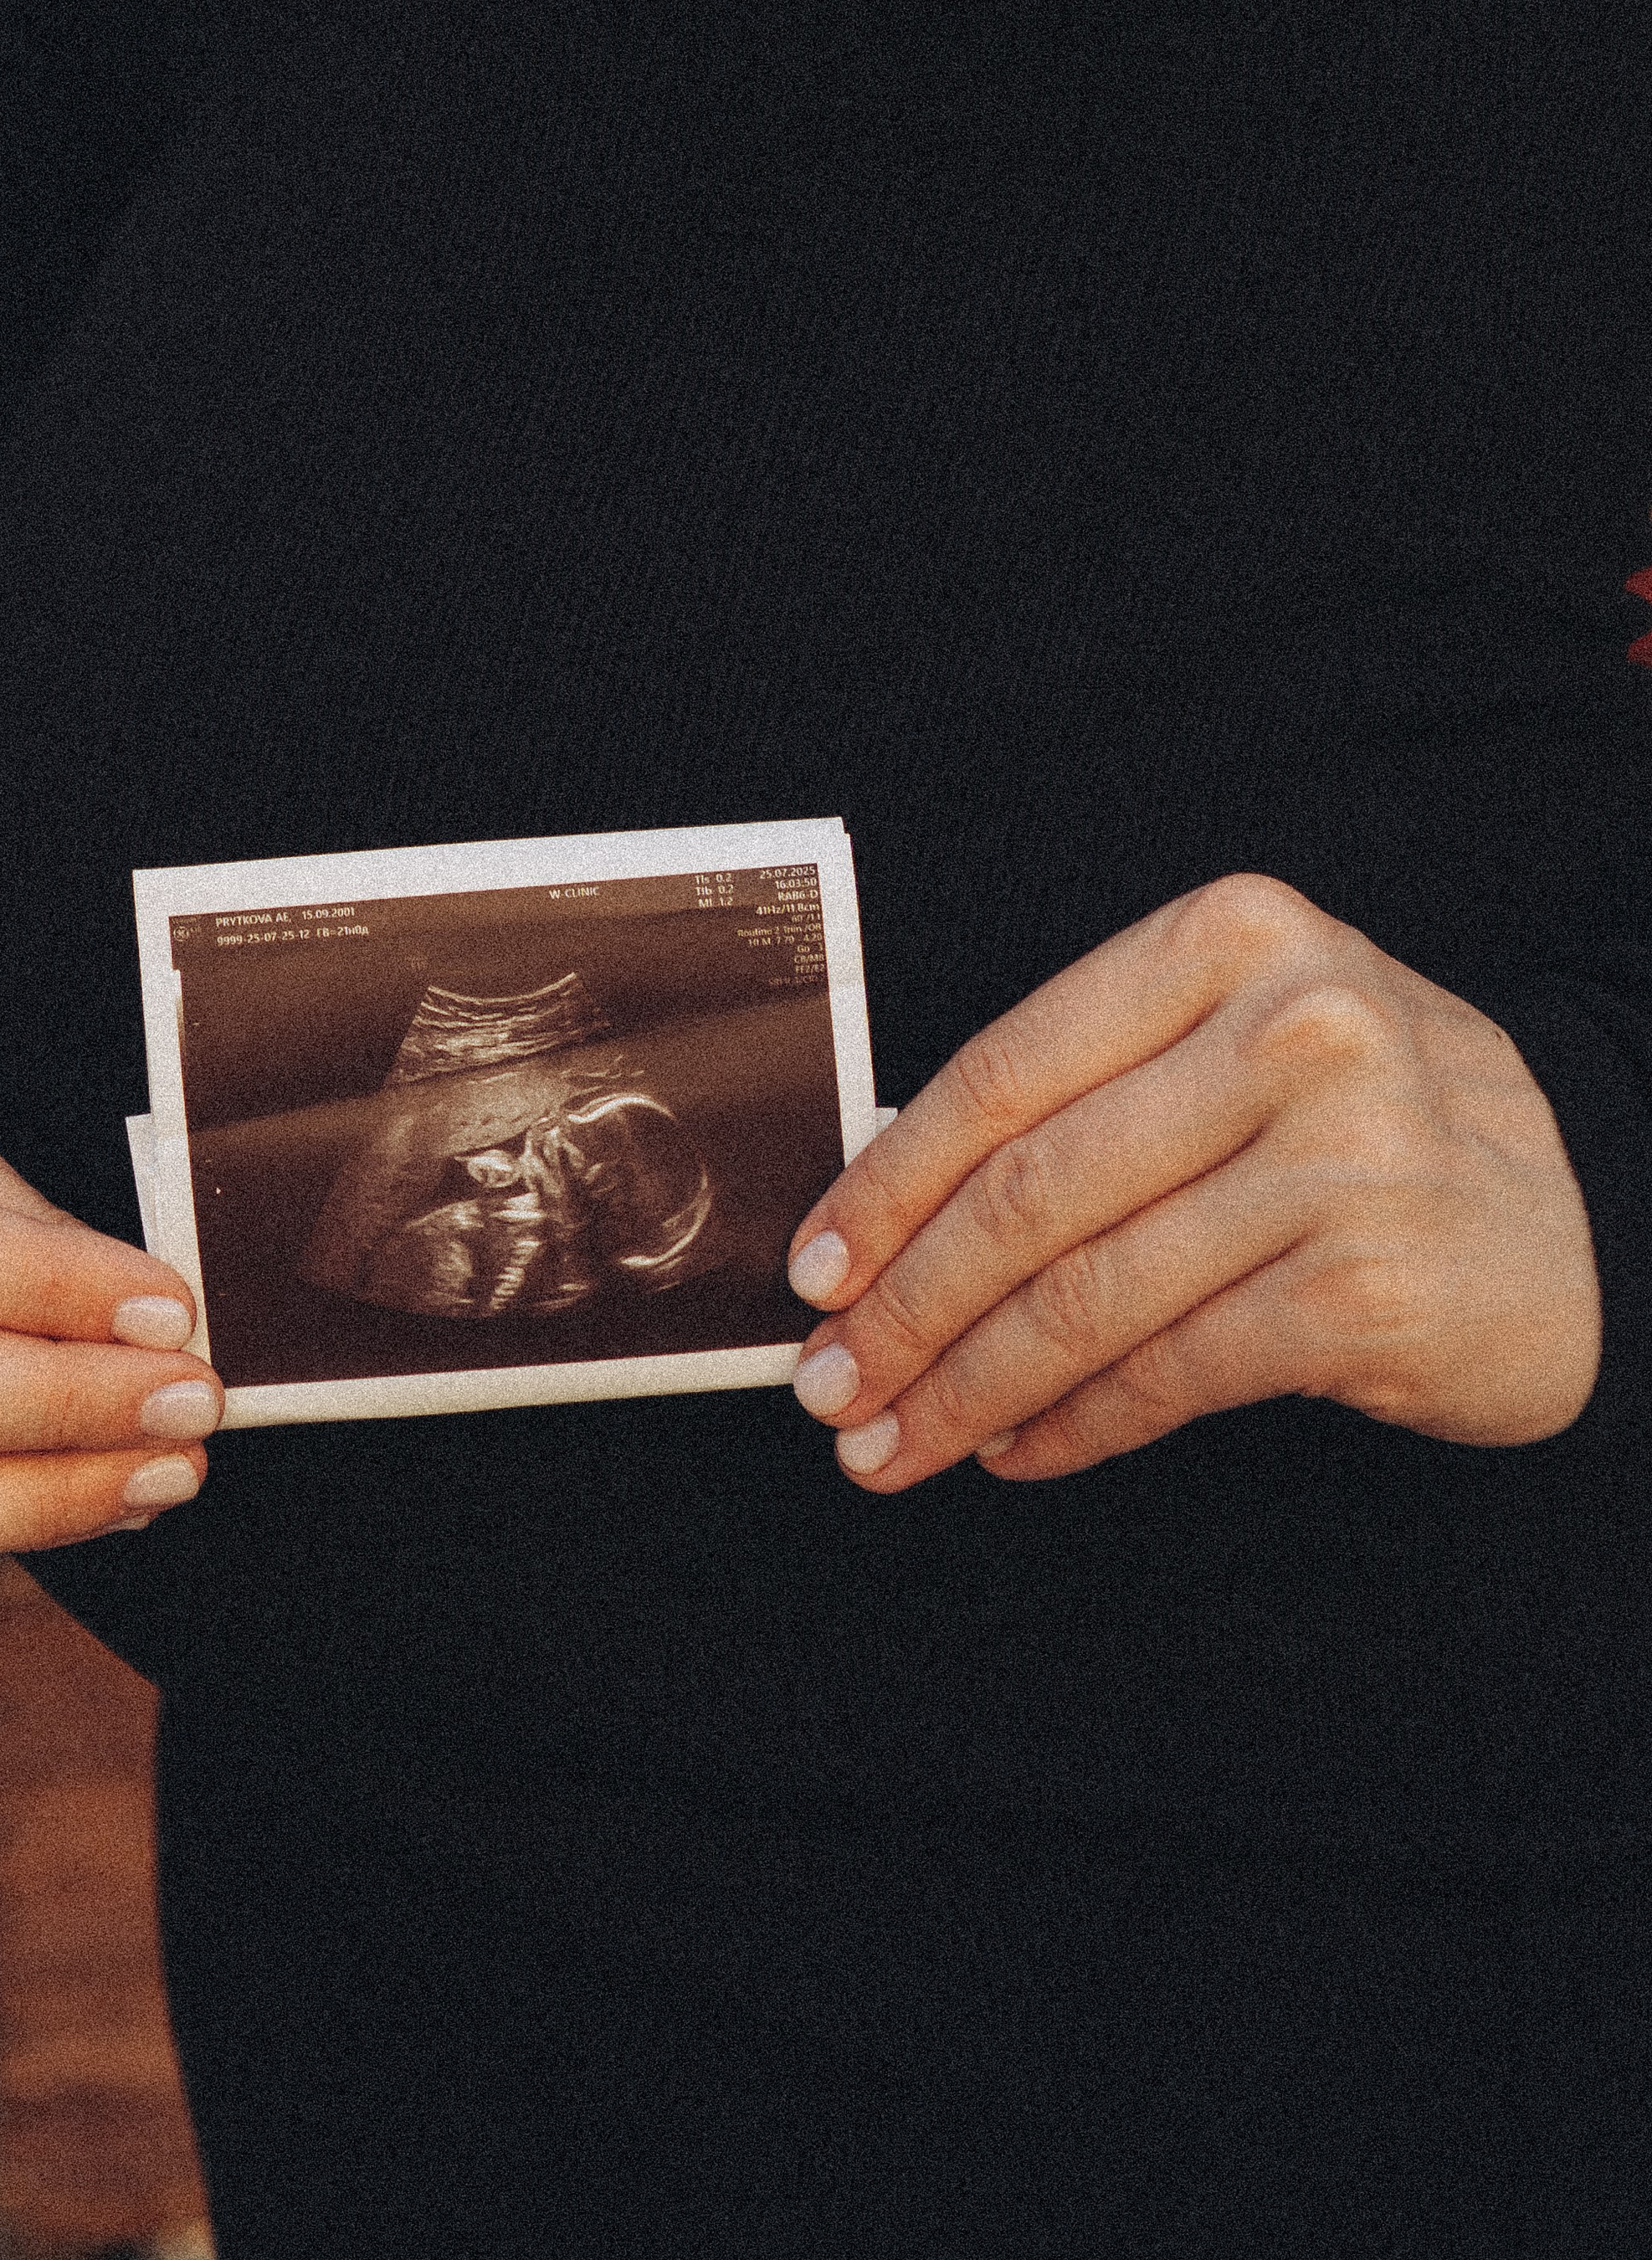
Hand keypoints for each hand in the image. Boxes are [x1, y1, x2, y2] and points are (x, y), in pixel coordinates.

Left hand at [786, 875, 1599, 1491]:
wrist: (1595, 1213)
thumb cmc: (1372, 1124)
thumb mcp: (1246, 1043)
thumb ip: (1094, 1092)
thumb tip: (883, 1221)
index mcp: (1232, 936)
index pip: (1005, 1070)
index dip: (886, 1183)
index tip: (814, 1270)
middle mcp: (1294, 1028)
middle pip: (1030, 1191)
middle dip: (906, 1307)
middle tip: (830, 1386)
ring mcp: (1340, 1159)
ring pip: (1087, 1295)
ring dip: (965, 1386)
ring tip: (892, 1442)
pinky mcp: (1367, 1289)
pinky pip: (1168, 1372)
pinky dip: (1071, 1425)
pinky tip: (1016, 1452)